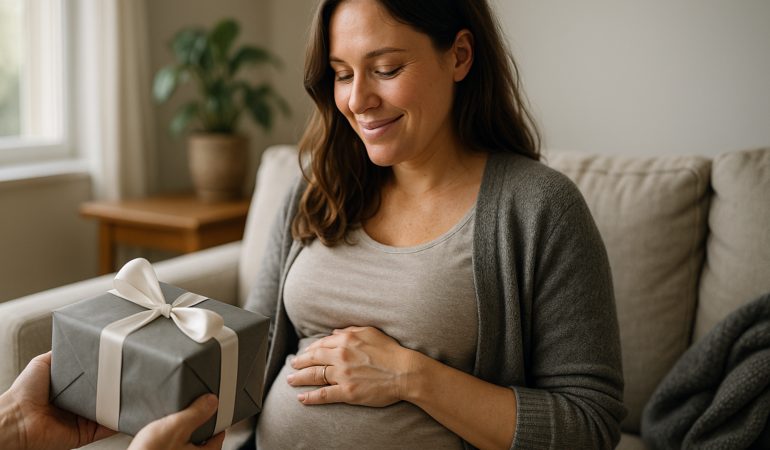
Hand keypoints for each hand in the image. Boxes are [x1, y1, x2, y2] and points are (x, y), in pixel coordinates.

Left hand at [0, 352, 117, 449]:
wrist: (17, 417)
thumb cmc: (24, 391)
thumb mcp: (43, 363)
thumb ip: (60, 354)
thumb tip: (74, 341)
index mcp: (69, 391)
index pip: (94, 381)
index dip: (106, 374)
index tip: (118, 364)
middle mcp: (77, 406)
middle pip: (104, 396)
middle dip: (115, 388)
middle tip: (127, 376)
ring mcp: (82, 421)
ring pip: (108, 412)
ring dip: (120, 405)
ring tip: (132, 392)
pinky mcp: (85, 434)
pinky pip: (106, 429)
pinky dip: (118, 423)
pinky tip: (127, 412)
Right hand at [127, 394, 224, 449]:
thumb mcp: (176, 427)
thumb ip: (196, 413)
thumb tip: (212, 402)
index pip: (218, 439)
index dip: (218, 425)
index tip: (217, 414)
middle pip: (202, 443)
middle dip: (199, 429)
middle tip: (196, 416)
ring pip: (186, 446)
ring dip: (183, 435)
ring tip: (177, 423)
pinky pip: (172, 448)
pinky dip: (170, 441)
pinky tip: (161, 434)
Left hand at [287, 326, 415, 405]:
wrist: (406, 372)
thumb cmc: (391, 351)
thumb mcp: (371, 332)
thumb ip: (351, 330)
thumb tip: (335, 331)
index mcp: (346, 339)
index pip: (321, 344)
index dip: (309, 350)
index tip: (303, 354)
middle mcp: (341, 355)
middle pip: (313, 359)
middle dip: (299, 363)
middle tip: (292, 367)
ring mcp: (343, 374)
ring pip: (314, 375)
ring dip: (299, 378)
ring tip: (290, 381)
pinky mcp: (348, 391)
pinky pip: (323, 394)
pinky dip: (310, 397)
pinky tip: (301, 398)